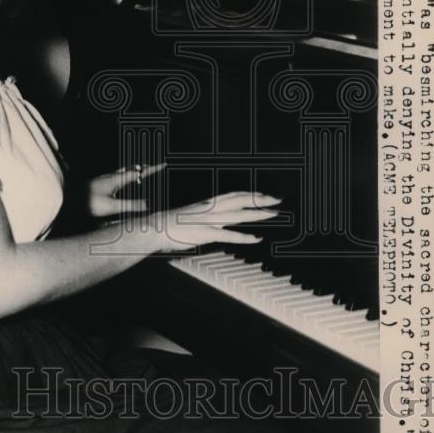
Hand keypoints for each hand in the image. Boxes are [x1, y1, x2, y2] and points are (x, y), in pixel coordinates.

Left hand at [87, 163, 166, 217]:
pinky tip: (122, 179)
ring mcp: (105, 178)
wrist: (69, 199)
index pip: (139, 172)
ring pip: (124, 170)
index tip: (163, 164)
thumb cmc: (89, 203)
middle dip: (145, 168)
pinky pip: (118, 175)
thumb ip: (130, 205)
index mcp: (117, 180)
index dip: (152, 169)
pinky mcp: (100, 182)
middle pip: (132, 168)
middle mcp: (112, 176)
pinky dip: (126, 175)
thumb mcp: (112, 206)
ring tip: (142, 170)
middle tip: (155, 167)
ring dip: (135, 170)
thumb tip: (148, 204)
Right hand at [149, 191, 281, 253]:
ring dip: (258, 214)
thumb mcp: (193, 215)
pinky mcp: (205, 233)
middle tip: (277, 200)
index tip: (266, 194)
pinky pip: (228, 234)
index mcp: (208, 203)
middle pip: (240, 201)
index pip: (234, 195)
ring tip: (274, 214)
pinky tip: (256, 239)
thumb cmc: (172, 224)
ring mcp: (209, 220)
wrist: (156, 228)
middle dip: (260, 200)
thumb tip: (220, 219)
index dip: (251, 194)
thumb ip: (208, 216)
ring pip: (239, 215)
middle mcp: (211, 209)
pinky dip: (244, 237)